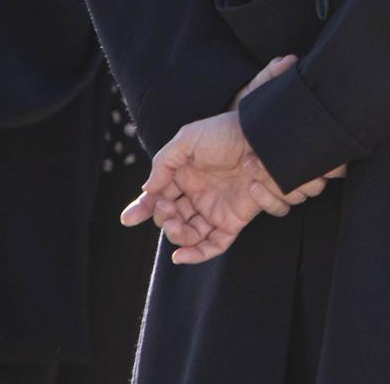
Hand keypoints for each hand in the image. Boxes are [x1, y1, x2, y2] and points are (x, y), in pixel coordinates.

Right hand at [122, 56, 336, 262]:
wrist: (259, 137)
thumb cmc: (225, 134)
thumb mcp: (187, 140)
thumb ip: (163, 163)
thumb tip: (148, 190)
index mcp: (184, 176)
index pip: (158, 198)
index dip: (142, 209)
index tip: (129, 219)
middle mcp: (197, 195)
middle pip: (170, 219)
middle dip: (162, 218)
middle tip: (166, 208)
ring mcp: (214, 209)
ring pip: (188, 234)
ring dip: (176, 235)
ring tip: (174, 224)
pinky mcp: (233, 221)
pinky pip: (214, 244)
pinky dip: (197, 254)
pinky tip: (180, 255)